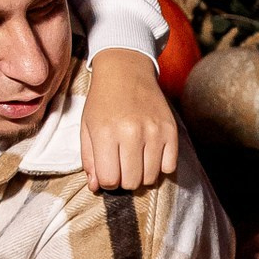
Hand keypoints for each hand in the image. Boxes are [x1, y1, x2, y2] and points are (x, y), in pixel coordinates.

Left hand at [80, 48, 180, 192]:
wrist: (126, 71)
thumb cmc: (103, 101)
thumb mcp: (87, 128)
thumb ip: (90, 159)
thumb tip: (96, 187)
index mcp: (106, 133)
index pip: (110, 180)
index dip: (107, 181)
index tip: (108, 171)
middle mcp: (131, 133)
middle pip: (131, 182)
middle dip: (124, 180)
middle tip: (121, 166)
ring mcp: (154, 132)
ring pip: (150, 178)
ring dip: (142, 174)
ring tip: (135, 159)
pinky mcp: (171, 130)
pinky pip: (169, 167)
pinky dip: (160, 166)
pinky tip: (151, 154)